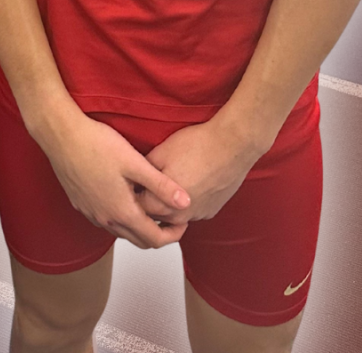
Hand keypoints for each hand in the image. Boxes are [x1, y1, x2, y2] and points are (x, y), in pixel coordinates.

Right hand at [37, 108, 190, 249]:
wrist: (61, 135)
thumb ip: (161, 185)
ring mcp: (91, 213)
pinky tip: (125, 195)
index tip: (184, 221)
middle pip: (138, 240)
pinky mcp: (81, 203)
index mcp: (121, 212)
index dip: (174, 235)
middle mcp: (105, 219)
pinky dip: (121, 216)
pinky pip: (106, 220)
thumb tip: (186, 202)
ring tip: (151, 203)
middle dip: (159, 233)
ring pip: (121, 231)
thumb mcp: (134, 162)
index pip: (154, 240)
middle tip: (172, 216)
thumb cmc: (96, 144)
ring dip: (139, 225)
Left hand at [138, 113, 263, 225]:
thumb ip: (143, 171)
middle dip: (147, 203)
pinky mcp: (211, 211)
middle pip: (155, 217)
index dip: (130, 195)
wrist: (232, 145)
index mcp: (162, 204)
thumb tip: (135, 178)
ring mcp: (197, 215)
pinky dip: (186, 203)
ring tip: (167, 183)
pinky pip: (192, 212)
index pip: (137, 209)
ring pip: (174, 217)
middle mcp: (180, 216)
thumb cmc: (197, 146)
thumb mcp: (160, 153)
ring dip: (167, 206)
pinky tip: (188, 184)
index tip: (129, 186)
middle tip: (144, 185)